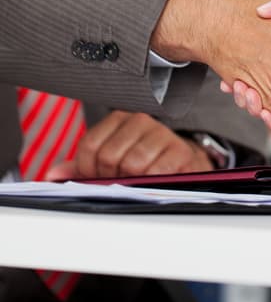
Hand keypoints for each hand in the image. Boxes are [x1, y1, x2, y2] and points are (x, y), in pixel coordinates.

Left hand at [46, 111, 212, 179]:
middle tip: (122, 181)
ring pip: (132, 164)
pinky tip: (154, 182)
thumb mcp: (113, 159)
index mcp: (120, 119)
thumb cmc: (146, 161)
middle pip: (109, 156)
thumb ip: (82, 166)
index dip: (89, 169)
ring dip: (133, 181)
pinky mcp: (180, 151)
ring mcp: (162, 135)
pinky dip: (151, 182)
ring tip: (140, 181)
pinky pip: (156, 172)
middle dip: (112, 177)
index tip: (100, 176)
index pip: (90, 145)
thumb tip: (54, 175)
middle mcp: (141, 121)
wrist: (184, 164)